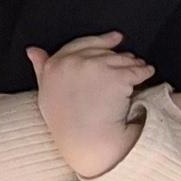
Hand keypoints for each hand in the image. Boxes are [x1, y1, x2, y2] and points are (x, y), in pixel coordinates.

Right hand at [28, 32, 152, 177]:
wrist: (83, 142)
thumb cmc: (64, 124)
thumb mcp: (45, 94)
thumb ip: (41, 69)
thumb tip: (32, 50)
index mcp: (55, 65)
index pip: (80, 45)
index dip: (100, 41)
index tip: (115, 39)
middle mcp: (73, 62)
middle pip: (103, 52)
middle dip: (118, 54)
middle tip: (131, 58)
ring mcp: (95, 68)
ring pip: (120, 60)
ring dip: (133, 63)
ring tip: (141, 66)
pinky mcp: (116, 77)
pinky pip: (135, 71)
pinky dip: (144, 72)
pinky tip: (148, 73)